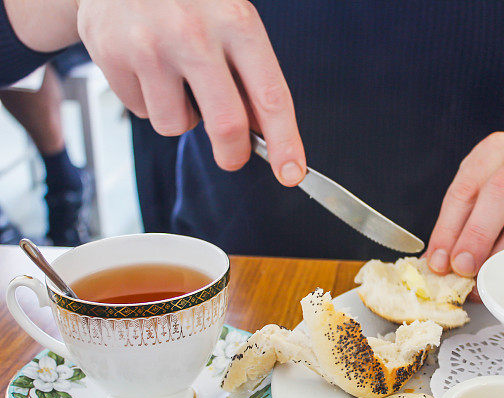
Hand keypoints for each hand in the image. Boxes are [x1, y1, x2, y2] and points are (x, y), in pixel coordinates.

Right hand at [76, 0, 305, 180]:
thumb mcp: (230, 18)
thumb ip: (248, 71)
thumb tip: (261, 131)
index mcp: (236, 21)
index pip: (271, 96)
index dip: (285, 142)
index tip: (291, 172)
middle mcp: (194, 34)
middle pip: (226, 125)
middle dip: (233, 154)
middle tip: (232, 156)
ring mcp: (150, 46)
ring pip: (176, 125)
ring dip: (181, 117)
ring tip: (175, 79)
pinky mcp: (112, 55)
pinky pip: (142, 111)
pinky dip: (148, 100)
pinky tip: (146, 66)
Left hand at [427, 132, 503, 276]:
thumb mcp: (481, 200)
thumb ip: (460, 227)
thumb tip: (438, 265)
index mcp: (497, 148)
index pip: (466, 187)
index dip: (449, 227)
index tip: (439, 261)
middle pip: (502, 192)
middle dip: (478, 234)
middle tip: (463, 267)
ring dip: (503, 253)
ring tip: (485, 276)